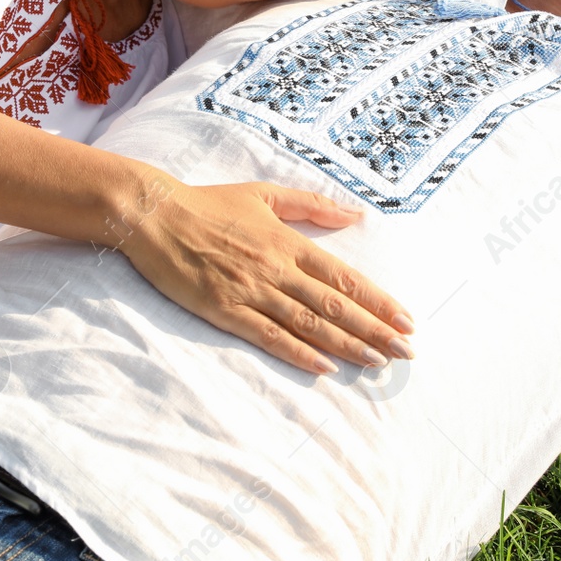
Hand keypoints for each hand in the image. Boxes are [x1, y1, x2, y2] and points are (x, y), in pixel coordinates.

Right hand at [114, 181, 415, 375]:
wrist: (154, 214)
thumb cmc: (209, 203)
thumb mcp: (265, 193)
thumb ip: (312, 205)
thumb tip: (356, 215)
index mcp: (288, 242)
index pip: (343, 276)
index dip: (377, 300)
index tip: (406, 319)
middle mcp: (275, 268)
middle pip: (334, 304)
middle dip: (374, 330)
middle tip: (406, 352)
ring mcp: (250, 291)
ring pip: (308, 323)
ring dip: (346, 345)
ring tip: (376, 362)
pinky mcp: (223, 310)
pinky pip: (267, 335)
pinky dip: (298, 352)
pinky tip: (323, 367)